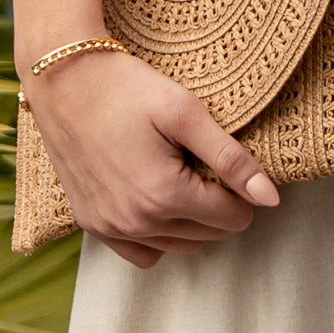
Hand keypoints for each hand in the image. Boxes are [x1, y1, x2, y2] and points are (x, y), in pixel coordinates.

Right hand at [26, 47, 278, 268]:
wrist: (62, 79)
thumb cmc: (126, 87)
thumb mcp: (186, 113)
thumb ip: (231, 159)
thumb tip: (271, 199)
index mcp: (165, 195)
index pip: (233, 217)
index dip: (238, 190)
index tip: (223, 160)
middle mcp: (136, 222)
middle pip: (208, 235)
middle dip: (215, 204)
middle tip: (198, 163)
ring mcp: (110, 227)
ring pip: (178, 246)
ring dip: (190, 221)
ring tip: (179, 177)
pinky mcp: (91, 223)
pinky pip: (141, 254)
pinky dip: (158, 237)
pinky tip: (157, 203)